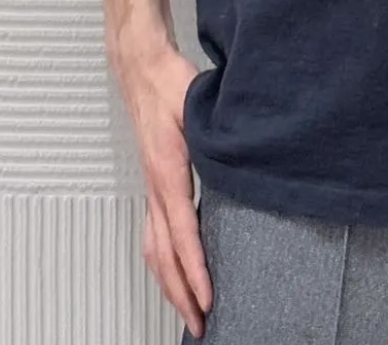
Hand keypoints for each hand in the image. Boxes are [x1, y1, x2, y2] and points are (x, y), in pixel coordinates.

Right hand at [116, 40, 213, 336]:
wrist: (142, 68)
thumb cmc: (171, 83)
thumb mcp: (200, 105)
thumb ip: (219, 134)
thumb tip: (244, 156)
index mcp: (168, 171)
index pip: (183, 232)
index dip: (195, 270)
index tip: (208, 298)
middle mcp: (155, 187)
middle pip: (163, 255)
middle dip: (180, 294)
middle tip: (201, 324)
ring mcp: (151, 189)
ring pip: (153, 250)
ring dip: (169, 285)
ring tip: (188, 311)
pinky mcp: (154, 186)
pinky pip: (153, 235)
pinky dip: (163, 264)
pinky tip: (176, 274)